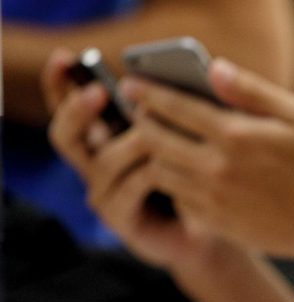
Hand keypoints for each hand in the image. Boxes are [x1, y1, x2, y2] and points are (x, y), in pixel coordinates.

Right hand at [43, 48, 223, 270]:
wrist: (212, 230)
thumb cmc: (199, 177)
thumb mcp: (183, 138)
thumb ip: (168, 112)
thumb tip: (166, 84)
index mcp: (104, 138)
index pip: (69, 106)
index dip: (60, 83)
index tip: (64, 58)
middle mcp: (96, 164)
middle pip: (66, 133)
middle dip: (78, 110)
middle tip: (99, 92)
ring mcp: (105, 193)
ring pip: (104, 161)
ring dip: (130, 143)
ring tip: (153, 133)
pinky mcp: (121, 219)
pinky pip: (128, 191)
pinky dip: (147, 175)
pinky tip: (167, 168)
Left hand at [116, 58, 293, 273]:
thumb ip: (253, 91)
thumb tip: (214, 69)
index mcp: (237, 134)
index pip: (175, 107)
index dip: (148, 93)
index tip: (132, 86)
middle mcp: (218, 167)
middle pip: (155, 139)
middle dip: (141, 123)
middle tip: (139, 115)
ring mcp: (213, 198)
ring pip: (160, 171)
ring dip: (152, 155)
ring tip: (156, 144)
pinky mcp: (215, 221)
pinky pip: (176, 198)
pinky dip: (171, 183)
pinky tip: (180, 174)